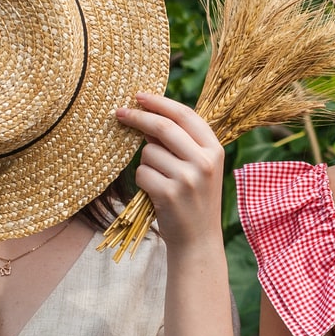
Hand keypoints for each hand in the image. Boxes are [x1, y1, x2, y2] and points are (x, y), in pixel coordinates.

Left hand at [117, 93, 223, 247]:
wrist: (198, 239)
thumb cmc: (195, 199)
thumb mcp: (198, 167)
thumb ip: (180, 142)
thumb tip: (146, 116)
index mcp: (214, 149)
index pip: (185, 115)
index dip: (160, 102)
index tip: (139, 96)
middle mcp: (203, 162)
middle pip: (163, 127)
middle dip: (137, 117)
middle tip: (119, 113)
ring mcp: (187, 178)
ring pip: (148, 152)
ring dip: (145, 163)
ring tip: (160, 180)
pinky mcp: (169, 194)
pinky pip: (142, 173)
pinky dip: (142, 181)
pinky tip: (156, 193)